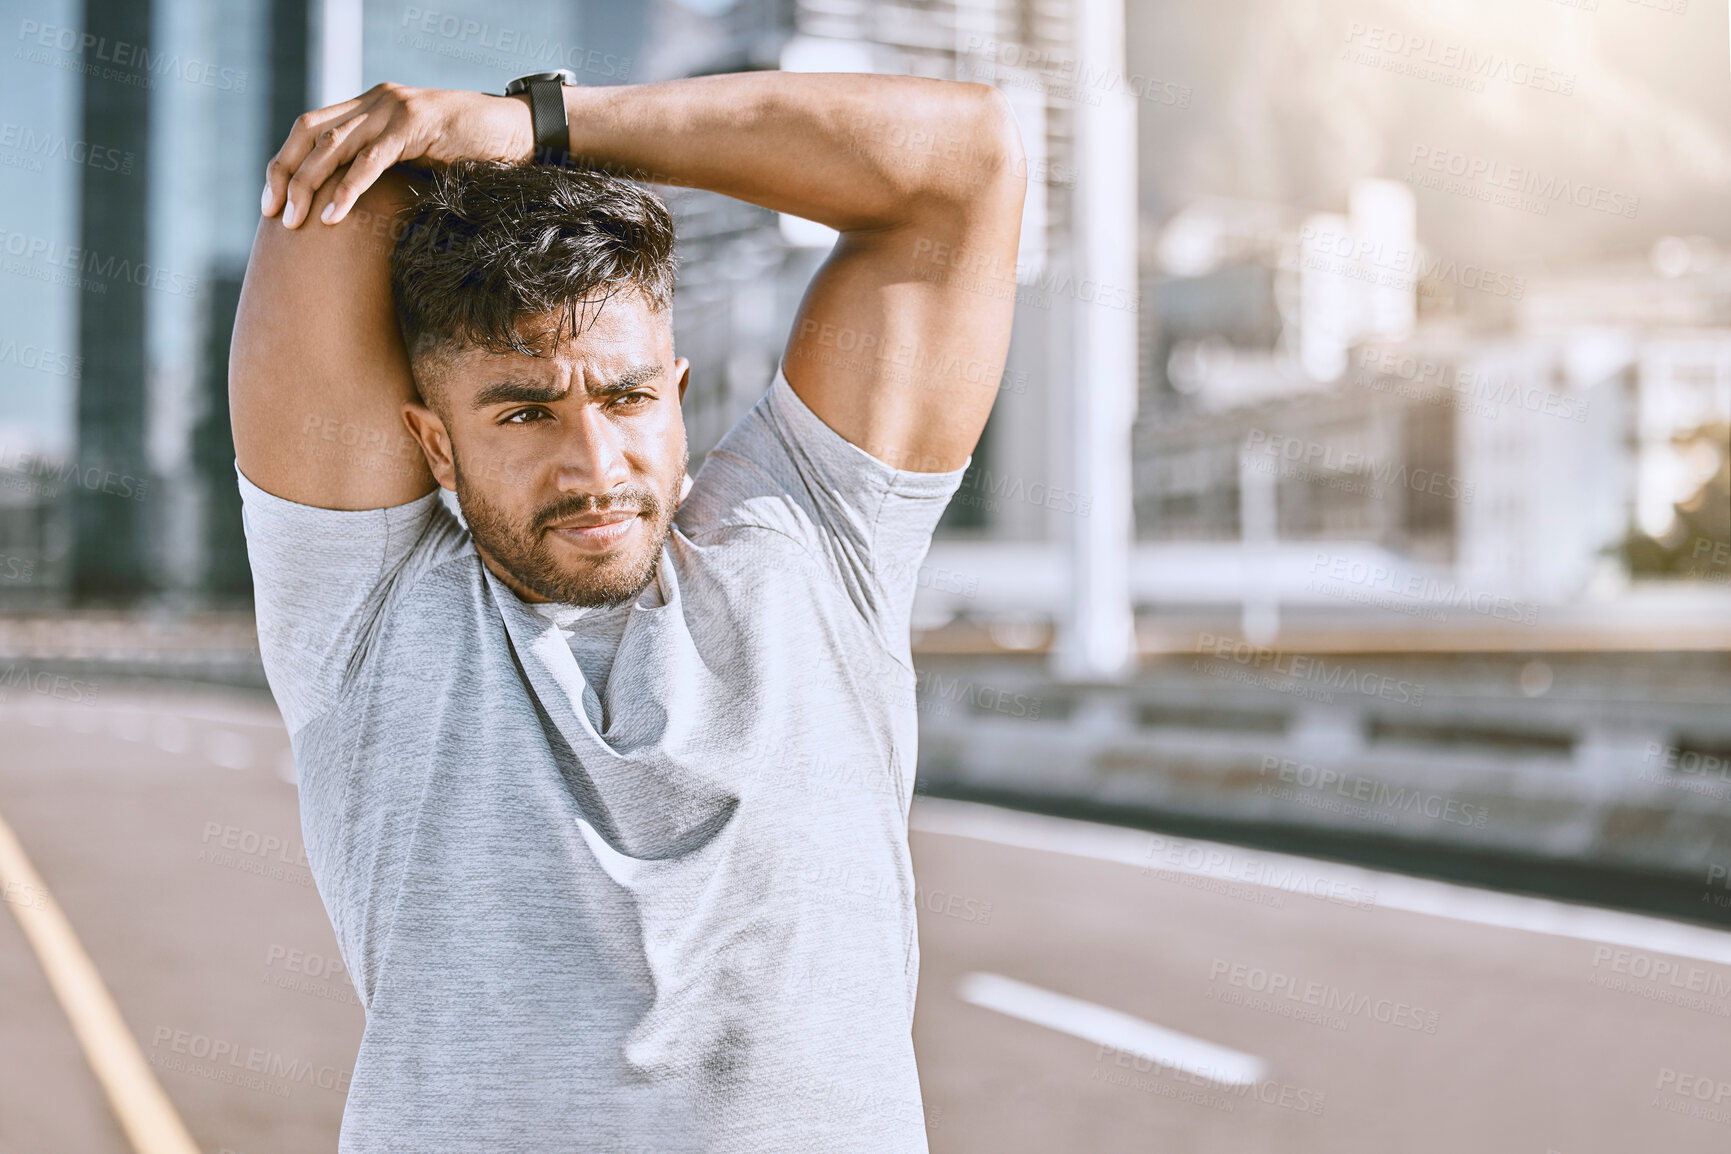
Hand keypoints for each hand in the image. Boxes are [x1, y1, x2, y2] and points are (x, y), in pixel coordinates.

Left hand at [262, 82, 533, 228]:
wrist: (521, 132)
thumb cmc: (476, 154)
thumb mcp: (419, 158)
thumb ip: (387, 166)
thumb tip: (353, 205)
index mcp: (372, 105)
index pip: (310, 128)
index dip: (284, 162)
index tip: (272, 202)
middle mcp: (376, 99)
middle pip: (310, 132)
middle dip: (285, 174)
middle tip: (275, 215)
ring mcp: (395, 108)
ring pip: (333, 145)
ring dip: (309, 186)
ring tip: (297, 222)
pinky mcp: (416, 124)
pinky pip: (371, 159)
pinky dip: (348, 189)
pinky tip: (333, 216)